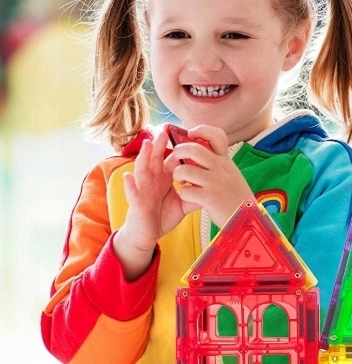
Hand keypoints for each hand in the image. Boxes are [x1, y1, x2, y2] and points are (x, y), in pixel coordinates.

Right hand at [114, 128, 194, 279]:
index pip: (170, 159)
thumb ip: (195, 195)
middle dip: (160, 144)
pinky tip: (128, 177)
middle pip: (156, 159)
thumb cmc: (163, 216)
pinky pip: (132, 193)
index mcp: (163, 178)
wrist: (148, 234)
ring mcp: (142, 189)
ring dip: (144, 157)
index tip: (185, 135)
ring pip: (142, 170)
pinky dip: (129, 185)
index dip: (176, 148)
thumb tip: (212, 188)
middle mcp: (152, 180)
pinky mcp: (136, 202)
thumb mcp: (183, 204)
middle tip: (165, 129)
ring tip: (147, 144)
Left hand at [164, 124, 254, 228]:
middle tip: (176, 160)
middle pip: (192, 149)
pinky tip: (189, 197)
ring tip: (181, 182)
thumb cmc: (236, 199)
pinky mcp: (209, 198)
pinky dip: (183, 194)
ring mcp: (215, 183)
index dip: (201, 130)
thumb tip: (197, 154)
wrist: (247, 220)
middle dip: (178, 152)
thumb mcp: (231, 176)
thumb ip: (217, 165)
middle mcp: (221, 168)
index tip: (191, 133)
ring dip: (177, 175)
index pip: (217, 136)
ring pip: (184, 170)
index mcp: (226, 161)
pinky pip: (186, 191)